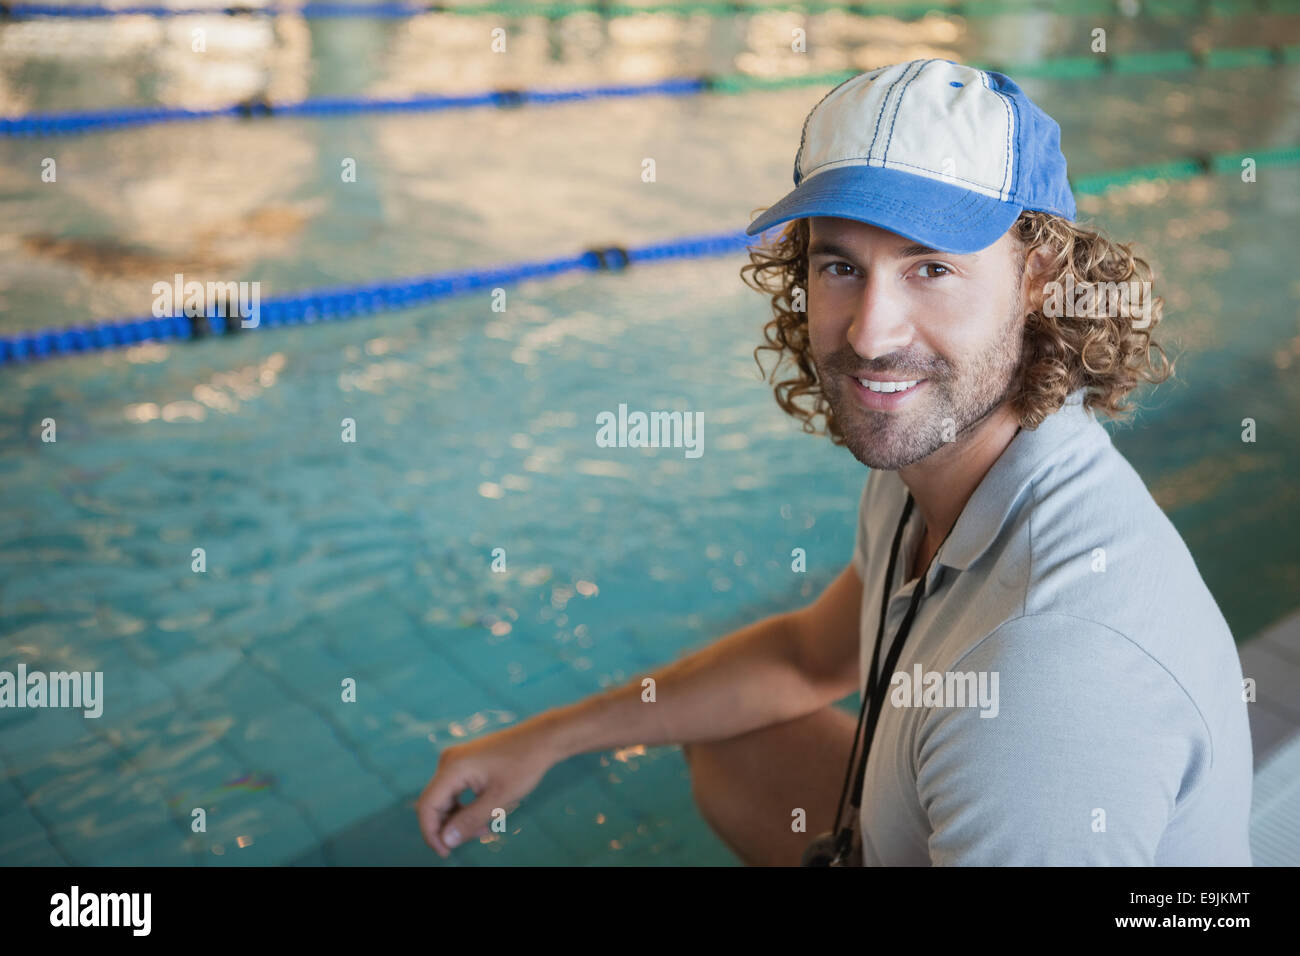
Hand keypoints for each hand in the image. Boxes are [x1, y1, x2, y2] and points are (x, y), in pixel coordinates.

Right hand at [416, 721, 559, 857]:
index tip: (446, 852)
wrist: (541, 739)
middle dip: (449, 826)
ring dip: (459, 818)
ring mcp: (456, 760)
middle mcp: (448, 761)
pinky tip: (484, 815)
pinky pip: (455, 790)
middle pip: (435, 803)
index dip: (431, 833)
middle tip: (478, 837)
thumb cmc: (523, 765)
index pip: (427, 806)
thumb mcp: (499, 799)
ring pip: (446, 799)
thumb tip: (446, 840)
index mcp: (452, 768)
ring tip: (485, 828)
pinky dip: (465, 807)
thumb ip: (470, 821)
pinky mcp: (465, 762)